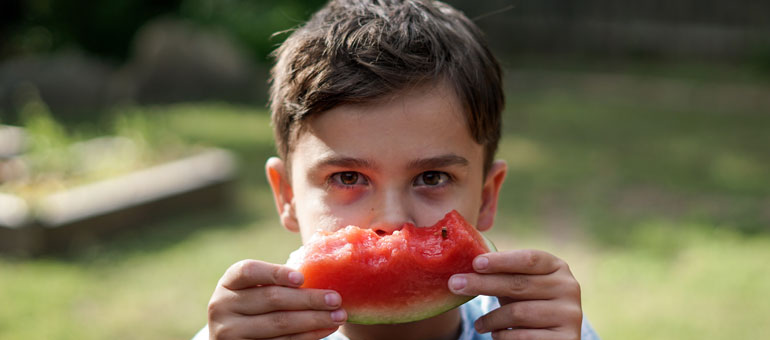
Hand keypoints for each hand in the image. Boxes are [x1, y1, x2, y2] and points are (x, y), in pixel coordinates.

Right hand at [207, 260, 346, 339]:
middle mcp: (223, 306)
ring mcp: (229, 332)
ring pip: (279, 325)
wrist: (234, 335)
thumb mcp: (256, 288)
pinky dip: (306, 337)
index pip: (249, 271)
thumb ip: (278, 279)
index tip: (302, 278)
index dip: (275, 273)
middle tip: (336, 299)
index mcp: (228, 282)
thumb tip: (323, 268)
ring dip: (314, 320)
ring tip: (338, 316)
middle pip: (271, 299)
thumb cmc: (255, 304)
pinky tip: (323, 330)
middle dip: (309, 299)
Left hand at [448, 250, 581, 339]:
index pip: (529, 259)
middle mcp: (568, 287)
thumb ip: (502, 272)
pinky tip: (496, 335)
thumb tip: (463, 261)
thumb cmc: (528, 302)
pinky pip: (524, 336)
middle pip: (519, 284)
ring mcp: (571, 314)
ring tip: (478, 324)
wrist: (552, 335)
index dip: (501, 261)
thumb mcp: (519, 284)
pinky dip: (504, 336)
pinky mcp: (567, 338)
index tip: (475, 263)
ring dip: (492, 319)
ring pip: (519, 313)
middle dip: (482, 284)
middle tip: (455, 284)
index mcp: (557, 267)